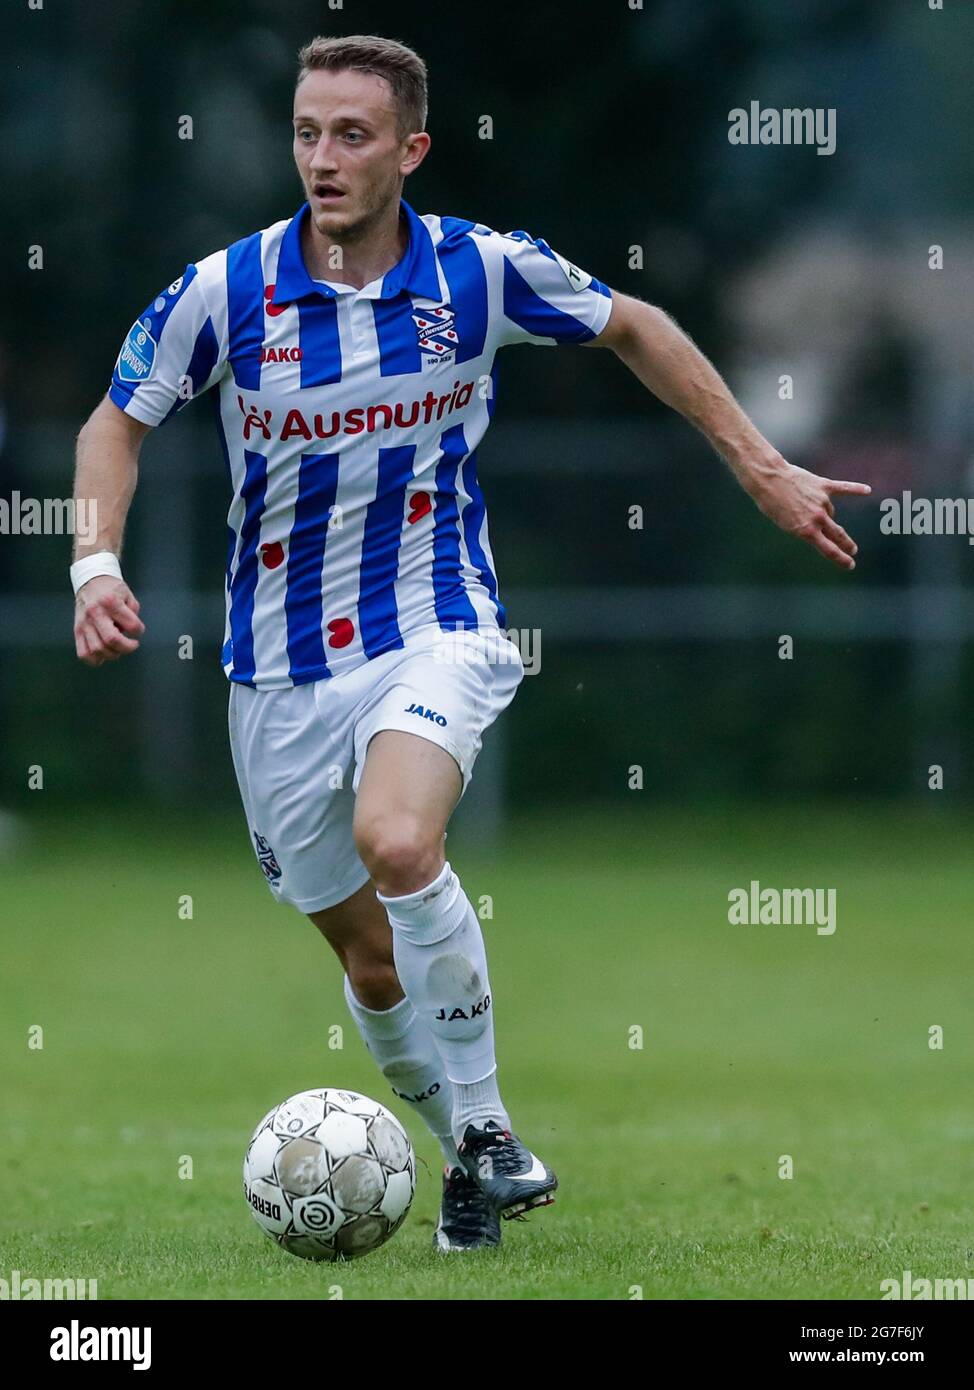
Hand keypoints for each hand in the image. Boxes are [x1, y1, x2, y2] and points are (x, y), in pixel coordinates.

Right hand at [74, 575, 144, 665]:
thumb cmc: (111, 589)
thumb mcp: (128, 595)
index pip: (131, 625)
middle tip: (132, 644)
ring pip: (97, 649)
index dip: (139, 631)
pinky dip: (95, 659)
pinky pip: (83, 653)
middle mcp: (95, 613)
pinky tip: (104, 654)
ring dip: (113, 654)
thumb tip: (130, 632)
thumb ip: (133, 613)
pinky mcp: (77, 630)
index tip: (138, 630)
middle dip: (127, 647)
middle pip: (111, 640)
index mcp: (110, 602)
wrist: (90, 581)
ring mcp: (84, 623)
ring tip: (118, 647)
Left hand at [745, 455, 870, 569]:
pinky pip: (843, 488)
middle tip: (853, 550)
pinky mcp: (824, 486)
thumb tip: (824, 523)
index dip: (841, 559)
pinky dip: (855, 490)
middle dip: (847, 544)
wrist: (769, 479)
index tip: (851, 565)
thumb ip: (806, 527)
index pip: (829, 550)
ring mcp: (822, 501)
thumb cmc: (771, 504)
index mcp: (807, 531)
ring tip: (803, 506)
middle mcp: (818, 518)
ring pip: (831, 512)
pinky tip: (867, 491)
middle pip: (838, 534)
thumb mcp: (785, 524)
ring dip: (823, 513)